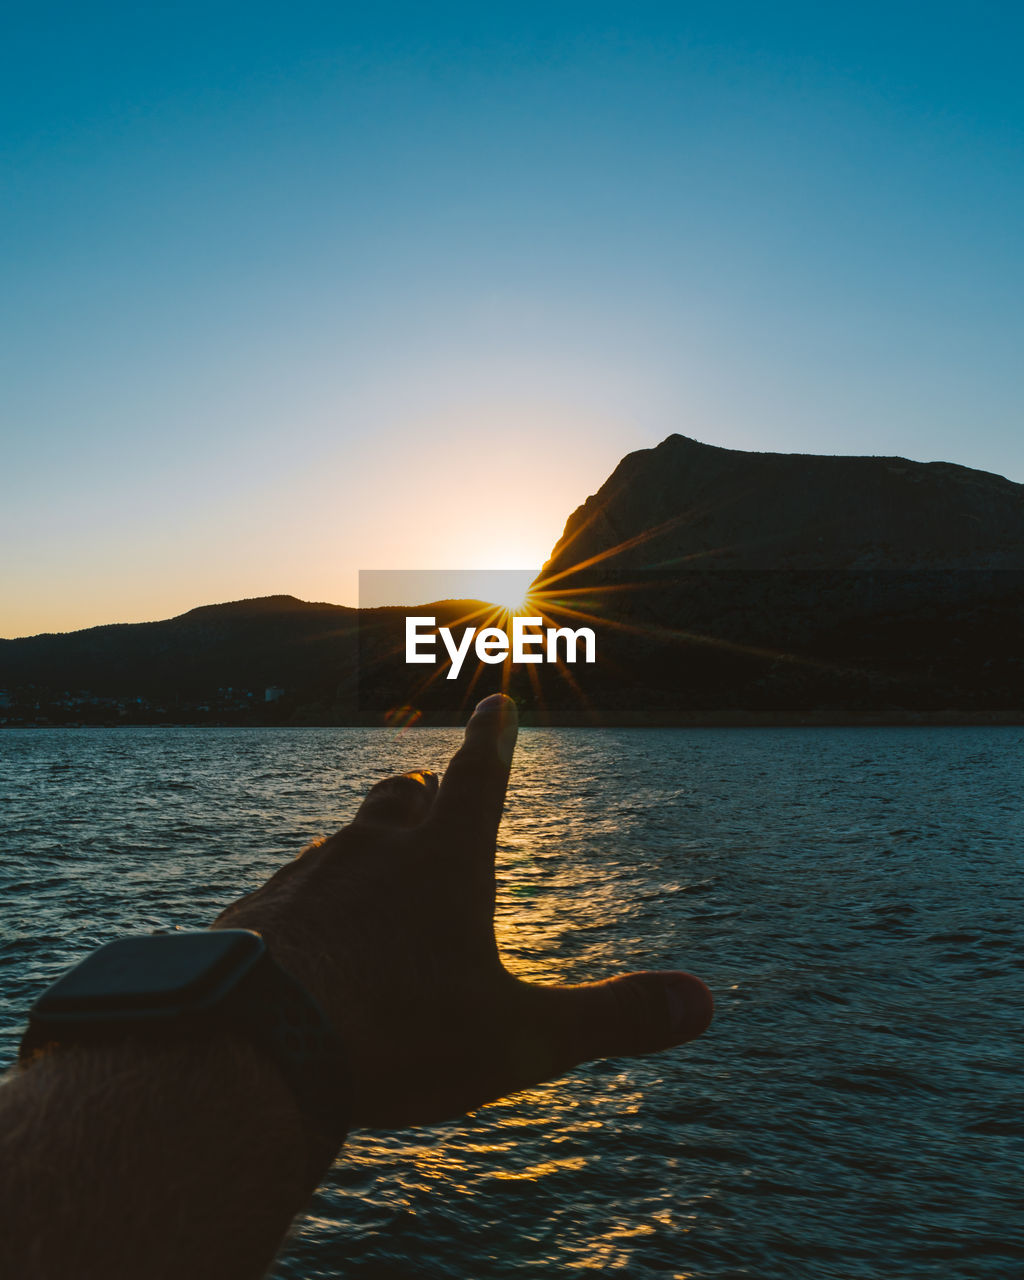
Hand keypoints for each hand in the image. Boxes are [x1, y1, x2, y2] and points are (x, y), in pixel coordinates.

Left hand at [214, 693, 712, 1128]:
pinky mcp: (254, 909)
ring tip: (368, 875)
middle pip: (401, 796)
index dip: (492, 739)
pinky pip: (286, 889)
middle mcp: (374, 851)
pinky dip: (305, 900)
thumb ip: (612, 1018)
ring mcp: (307, 874)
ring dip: (362, 849)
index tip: (493, 700)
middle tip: (426, 791)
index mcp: (445, 862)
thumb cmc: (396, 1034)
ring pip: (341, 839)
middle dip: (421, 792)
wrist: (249, 1047)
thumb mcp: (521, 1039)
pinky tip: (302, 937)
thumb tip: (702, 1004)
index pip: (479, 778)